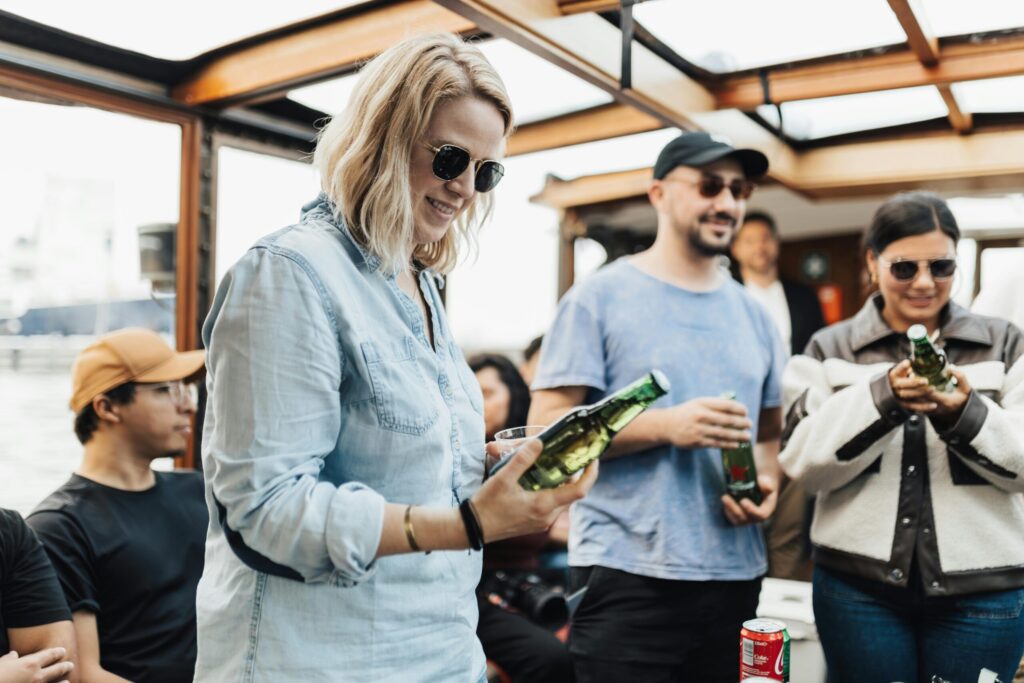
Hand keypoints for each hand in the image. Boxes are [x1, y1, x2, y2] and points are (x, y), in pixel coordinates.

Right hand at [0, 648, 72, 682]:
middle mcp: (37, 676)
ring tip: (67, 682)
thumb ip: (8, 659)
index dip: (57, 652)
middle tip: (70, 665)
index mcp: (30, 663)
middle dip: (64, 666)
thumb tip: (13, 655)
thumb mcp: (0, 665)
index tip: (63, 651)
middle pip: (57, 669)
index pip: (49, 655)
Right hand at [472, 439, 597, 543]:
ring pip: (562, 500)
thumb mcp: (503, 478)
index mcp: (544, 505)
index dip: (591, 474)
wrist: (472, 529)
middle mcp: (548, 517)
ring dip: (563, 483)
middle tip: (571, 456)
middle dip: (576, 475)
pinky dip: (553, 491)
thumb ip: (523, 459)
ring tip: (555, 464)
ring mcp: (542, 522)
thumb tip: (540, 441)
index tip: (593, 459)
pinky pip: (552, 505)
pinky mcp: (535, 523)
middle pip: (573, 494)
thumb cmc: (487, 504)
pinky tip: (541, 479)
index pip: (580, 491)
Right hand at [659, 397, 751, 449]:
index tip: (746, 412)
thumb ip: (715, 405)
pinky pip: (717, 443)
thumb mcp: (698, 403)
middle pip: (727, 420)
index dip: (739, 409)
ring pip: (724, 433)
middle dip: (742, 423)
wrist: (667, 425)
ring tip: (747, 436)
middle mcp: (701, 416)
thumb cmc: (686, 413)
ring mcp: (699, 429)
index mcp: (703, 403)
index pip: (726, 405)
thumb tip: (736, 408)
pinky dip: (728, 445)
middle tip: (750, 425)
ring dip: (738, 436)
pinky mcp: (698, 441)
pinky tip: (736, 445)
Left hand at [721, 475, 777, 525]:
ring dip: (729, 510)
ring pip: (737, 520)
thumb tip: (767, 487)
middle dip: (734, 509)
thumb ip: (767, 484)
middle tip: (725, 497)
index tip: (743, 501)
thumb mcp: (767, 481)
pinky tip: (725, 500)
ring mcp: (748, 518)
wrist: (758, 483)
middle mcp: (757, 516)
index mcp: (767, 509)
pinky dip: (727, 510)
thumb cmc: (763, 482)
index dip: (751, 510)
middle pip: (745, 519)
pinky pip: (732, 518)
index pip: (761, 515)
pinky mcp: (739, 516)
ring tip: (724, 497)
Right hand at [889, 360, 937, 412]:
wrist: (895, 390)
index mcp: (894, 375)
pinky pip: (914, 407)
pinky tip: (934, 405)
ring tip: (933, 389)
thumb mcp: (904, 370)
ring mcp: (898, 396)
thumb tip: (919, 360)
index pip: (896, 370)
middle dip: (914, 383)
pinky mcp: (904, 405)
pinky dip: (924, 407)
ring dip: (921, 393)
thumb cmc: (904, 377)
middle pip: (903, 385)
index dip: (901, 367)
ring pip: (908, 396)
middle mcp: (894, 386)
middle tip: (926, 381)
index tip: (908, 363)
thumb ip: (910, 366)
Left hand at [889, 361, 971, 419]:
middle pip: (919, 398)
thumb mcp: (966, 389)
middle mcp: (937, 408)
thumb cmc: (963, 400)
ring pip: (915, 403)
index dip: (922, 386)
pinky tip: (905, 388)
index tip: (914, 375)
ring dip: (908, 393)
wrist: (962, 415)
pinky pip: (915, 405)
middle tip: (904, 378)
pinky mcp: (926, 412)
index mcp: (946, 401)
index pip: (931, 394)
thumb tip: (951, 367)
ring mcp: (930, 411)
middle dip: (910, 389)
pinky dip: (909, 397)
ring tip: (902, 382)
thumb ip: (961, 377)